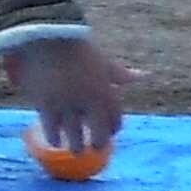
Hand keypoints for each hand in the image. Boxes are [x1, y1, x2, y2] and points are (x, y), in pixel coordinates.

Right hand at [5, 35, 134, 152]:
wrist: (47, 39)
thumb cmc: (77, 49)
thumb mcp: (103, 62)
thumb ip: (121, 75)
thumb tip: (145, 76)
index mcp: (106, 92)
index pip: (114, 119)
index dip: (113, 128)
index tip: (109, 133)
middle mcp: (89, 102)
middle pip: (97, 131)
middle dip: (97, 143)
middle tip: (94, 150)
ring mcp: (67, 105)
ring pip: (74, 134)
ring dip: (75, 145)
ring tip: (75, 151)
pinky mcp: (45, 105)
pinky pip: (52, 128)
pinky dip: (54, 137)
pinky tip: (55, 143)